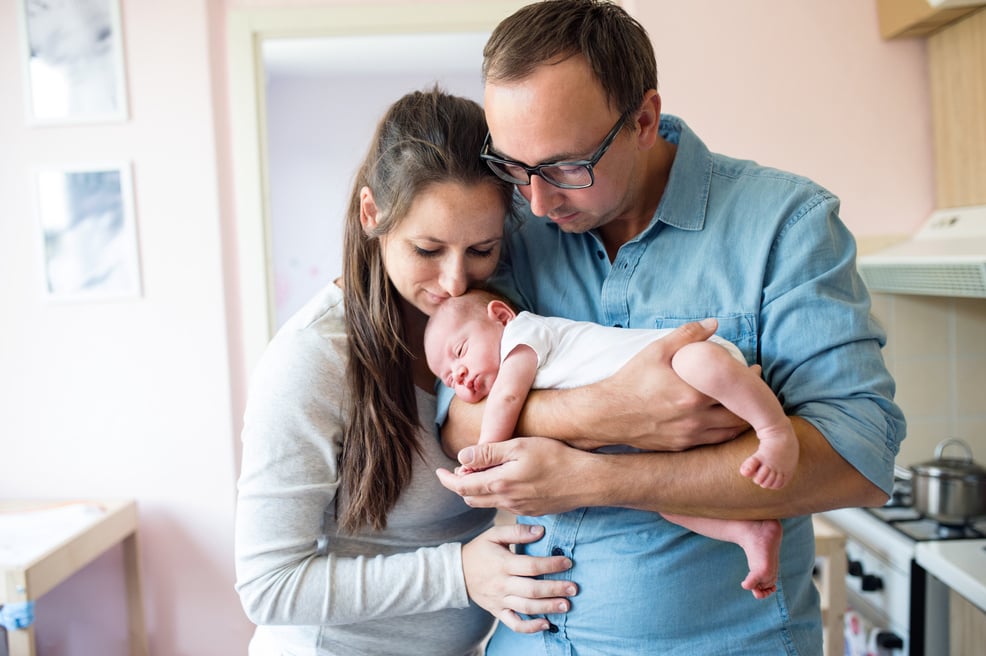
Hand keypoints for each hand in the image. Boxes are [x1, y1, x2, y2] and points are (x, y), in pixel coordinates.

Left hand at [437, 437, 597, 515]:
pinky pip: (505, 505)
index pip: (462, 486)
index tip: (438, 472)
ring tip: (479, 473)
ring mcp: (519, 508)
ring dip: (477, 490)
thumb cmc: (555, 458)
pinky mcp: (532, 510)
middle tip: (457, 470)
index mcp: (499, 484)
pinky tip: (504, 481)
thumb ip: (488, 454)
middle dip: (460, 485)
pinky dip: (495, 494)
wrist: (586, 481)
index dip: (447, 479)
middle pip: (471, 498)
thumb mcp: (518, 447)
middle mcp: (506, 501)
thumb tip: (461, 457)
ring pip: (488, 503)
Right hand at [461, 522, 577, 632]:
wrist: (456, 572)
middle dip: (555, 589)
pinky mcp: (497, 612)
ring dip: (548, 607)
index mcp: (503, 564)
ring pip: (526, 608)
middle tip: (574, 588)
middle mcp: (502, 584)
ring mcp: (500, 600)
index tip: (568, 562)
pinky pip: (514, 624)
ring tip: (566, 605)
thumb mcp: (494, 534)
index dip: (551, 564)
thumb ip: (517, 531)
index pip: (531, 566)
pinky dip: (530, 627)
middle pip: (532, 589)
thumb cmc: (479, 550)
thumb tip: (541, 530)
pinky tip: (547, 624)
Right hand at [573, 319, 748, 451]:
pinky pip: (714, 441)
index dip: (750, 381)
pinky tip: (726, 420)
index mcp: (694, 394)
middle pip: (739, 414)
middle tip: (756, 390)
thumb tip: (714, 324)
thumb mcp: (657, 351)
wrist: (606, 414)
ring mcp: (690, 435)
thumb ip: (687, 335)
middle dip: (752, 402)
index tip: (755, 371)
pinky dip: (726, 431)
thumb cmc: (631, 381)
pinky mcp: (682, 446)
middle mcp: (696, 419)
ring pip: (730, 432)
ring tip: (746, 405)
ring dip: (743, 419)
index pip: (735, 390)